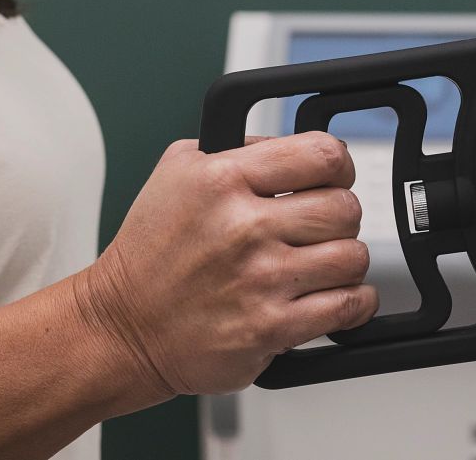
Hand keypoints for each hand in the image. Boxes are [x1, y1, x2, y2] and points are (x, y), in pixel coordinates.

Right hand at [72, 133, 377, 396]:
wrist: (122, 326)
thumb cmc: (151, 253)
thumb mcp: (178, 170)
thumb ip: (240, 149)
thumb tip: (295, 147)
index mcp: (222, 179)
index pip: (322, 154)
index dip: (339, 165)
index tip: (334, 178)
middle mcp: (243, 227)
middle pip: (344, 207)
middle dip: (339, 216)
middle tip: (319, 227)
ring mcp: (260, 279)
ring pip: (352, 257)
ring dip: (344, 261)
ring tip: (320, 264)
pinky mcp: (270, 328)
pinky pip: (346, 307)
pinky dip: (353, 304)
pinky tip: (332, 296)